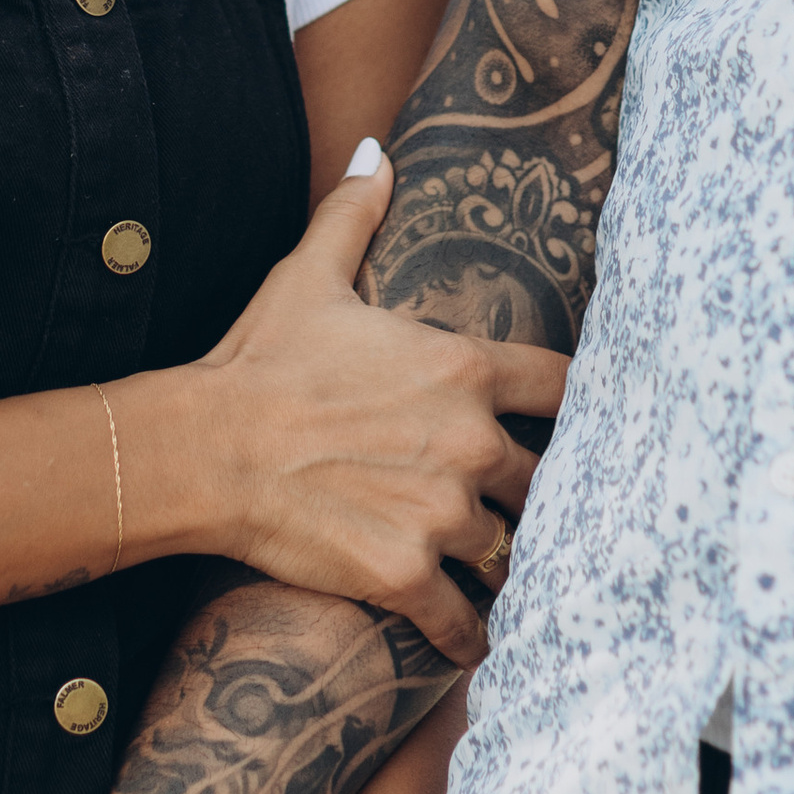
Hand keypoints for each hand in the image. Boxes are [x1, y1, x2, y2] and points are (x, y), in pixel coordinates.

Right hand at [148, 150, 565, 664]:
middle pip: (542, 481)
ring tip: (510, 579)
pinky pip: (463, 620)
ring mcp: (441, 515)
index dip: (578, 410)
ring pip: (507, 550)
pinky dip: (469, 635)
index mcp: (462, 368)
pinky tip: (474, 642)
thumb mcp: (310, 275)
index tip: (590, 427)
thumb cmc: (259, 360)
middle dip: (532, 496)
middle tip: (532, 513)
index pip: (563, 389)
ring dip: (502, 562)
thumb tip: (374, 151)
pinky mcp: (405, 574)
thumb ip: (355, 214)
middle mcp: (469, 442)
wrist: (203, 449)